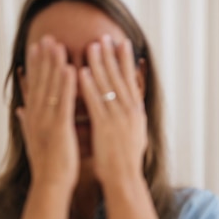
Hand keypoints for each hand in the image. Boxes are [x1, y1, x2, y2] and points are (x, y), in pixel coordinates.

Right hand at [16, 35, 78, 190]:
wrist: (50, 185)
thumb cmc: (47, 167)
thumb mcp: (33, 140)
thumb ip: (26, 123)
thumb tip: (20, 110)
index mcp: (33, 119)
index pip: (34, 87)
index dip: (35, 67)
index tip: (36, 48)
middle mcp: (37, 117)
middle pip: (39, 82)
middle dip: (43, 59)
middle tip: (45, 38)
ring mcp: (47, 122)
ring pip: (50, 88)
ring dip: (54, 65)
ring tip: (57, 45)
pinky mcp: (60, 128)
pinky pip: (64, 102)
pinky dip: (67, 85)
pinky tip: (71, 69)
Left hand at [79, 35, 146, 186]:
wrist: (125, 180)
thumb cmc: (126, 161)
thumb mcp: (135, 135)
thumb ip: (132, 117)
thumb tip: (134, 104)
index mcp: (137, 113)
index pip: (132, 81)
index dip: (125, 61)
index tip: (121, 44)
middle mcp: (131, 113)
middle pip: (120, 78)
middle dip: (112, 56)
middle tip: (104, 37)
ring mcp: (119, 119)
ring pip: (108, 86)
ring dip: (99, 65)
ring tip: (92, 46)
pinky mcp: (106, 127)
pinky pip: (96, 102)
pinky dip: (88, 86)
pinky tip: (81, 72)